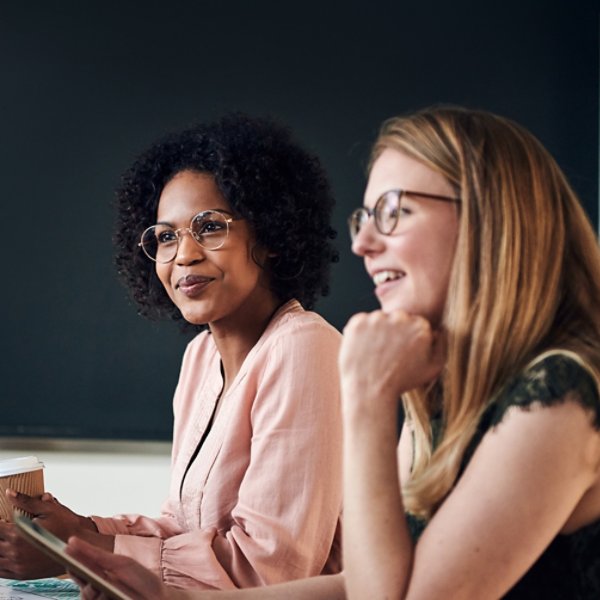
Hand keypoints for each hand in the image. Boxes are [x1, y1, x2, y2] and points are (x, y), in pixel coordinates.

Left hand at [0, 490, 99, 578]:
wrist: (79, 548)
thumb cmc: (67, 528)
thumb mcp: (49, 509)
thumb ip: (26, 501)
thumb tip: (10, 493)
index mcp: (18, 534)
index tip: (1, 519)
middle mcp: (15, 551)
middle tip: (4, 529)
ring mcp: (17, 564)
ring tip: (4, 541)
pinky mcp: (21, 574)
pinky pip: (1, 572)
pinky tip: (4, 555)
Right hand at [67, 537, 184, 599]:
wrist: (158, 597)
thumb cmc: (141, 578)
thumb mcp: (118, 563)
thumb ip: (95, 554)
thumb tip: (71, 541)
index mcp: (100, 573)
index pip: (79, 568)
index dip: (71, 561)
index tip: (64, 551)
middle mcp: (98, 587)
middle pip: (80, 582)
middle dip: (79, 575)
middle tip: (79, 569)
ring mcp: (101, 598)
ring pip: (86, 595)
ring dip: (91, 590)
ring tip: (100, 587)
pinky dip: (99, 596)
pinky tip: (106, 592)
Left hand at [339, 309, 445, 412]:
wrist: (370, 391)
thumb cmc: (402, 383)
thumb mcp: (432, 369)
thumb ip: (441, 347)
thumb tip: (440, 330)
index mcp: (420, 325)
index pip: (412, 323)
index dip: (406, 338)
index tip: (400, 352)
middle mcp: (400, 317)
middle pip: (395, 318)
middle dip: (392, 331)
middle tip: (385, 353)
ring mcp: (377, 318)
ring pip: (377, 319)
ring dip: (375, 331)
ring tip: (374, 353)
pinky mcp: (358, 322)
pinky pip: (360, 322)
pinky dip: (360, 333)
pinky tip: (363, 349)